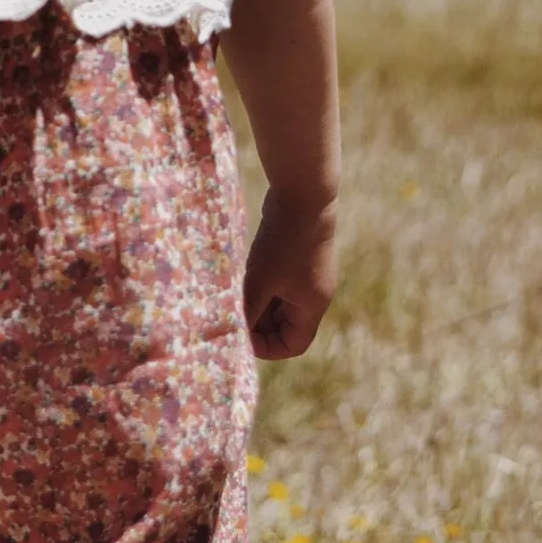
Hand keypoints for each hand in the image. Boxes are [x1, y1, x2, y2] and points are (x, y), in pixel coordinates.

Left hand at [243, 190, 337, 359]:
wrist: (302, 194)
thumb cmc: (283, 242)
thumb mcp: (260, 279)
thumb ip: (247, 309)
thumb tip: (228, 332)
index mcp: (312, 306)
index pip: (294, 344)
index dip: (268, 348)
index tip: (242, 336)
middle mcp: (313, 294)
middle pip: (285, 325)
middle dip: (259, 325)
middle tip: (232, 313)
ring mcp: (306, 274)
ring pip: (279, 302)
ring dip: (258, 303)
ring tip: (234, 294)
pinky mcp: (296, 256)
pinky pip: (278, 282)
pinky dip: (261, 284)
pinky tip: (242, 275)